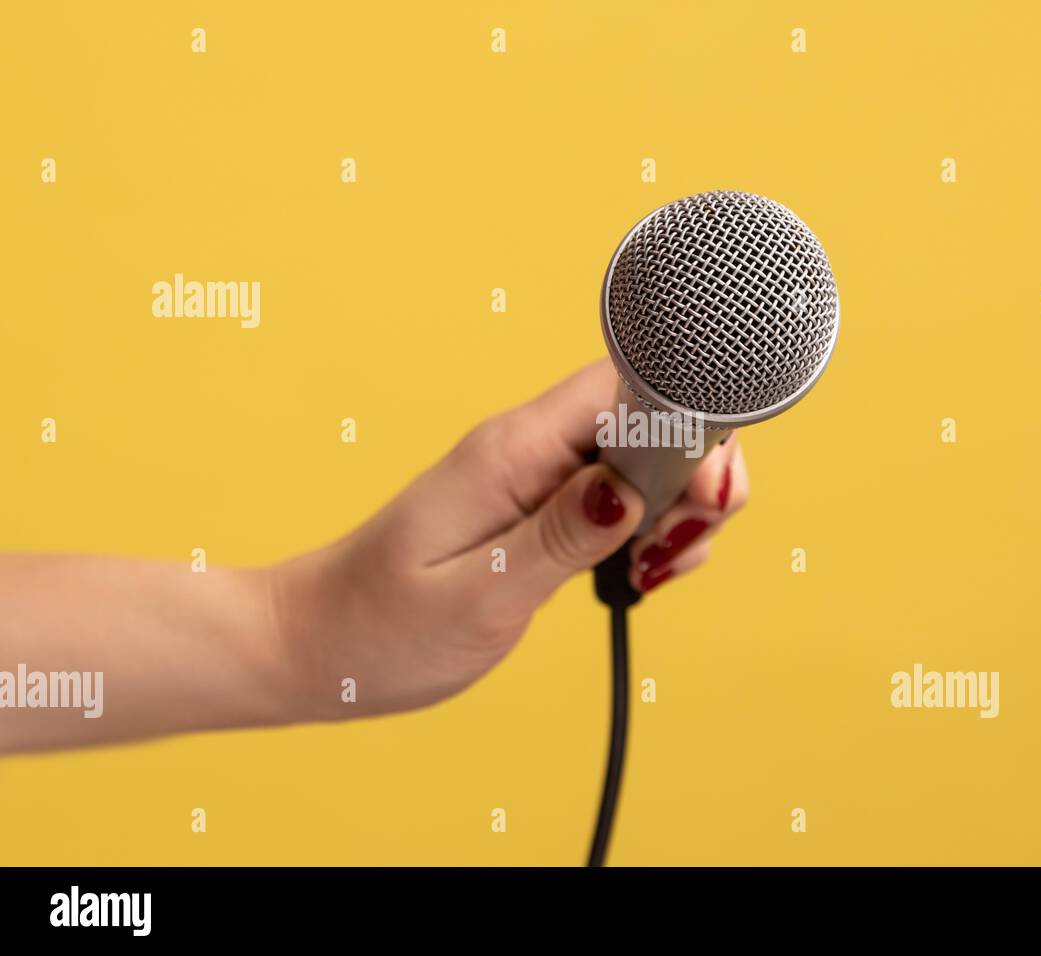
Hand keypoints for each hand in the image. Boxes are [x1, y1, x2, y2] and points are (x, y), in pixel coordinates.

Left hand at [273, 360, 748, 720]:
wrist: (317, 644)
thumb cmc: (379, 626)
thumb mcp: (476, 596)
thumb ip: (559, 540)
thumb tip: (631, 490)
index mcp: (512, 451)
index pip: (625, 388)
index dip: (685, 424)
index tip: (699, 497)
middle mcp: (531, 451)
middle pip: (653, 420)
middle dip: (696, 476)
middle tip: (676, 550)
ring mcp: (539, 479)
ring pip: (647, 461)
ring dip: (680, 510)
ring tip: (656, 570)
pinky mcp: (544, 510)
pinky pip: (622, 498)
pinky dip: (652, 531)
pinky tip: (639, 573)